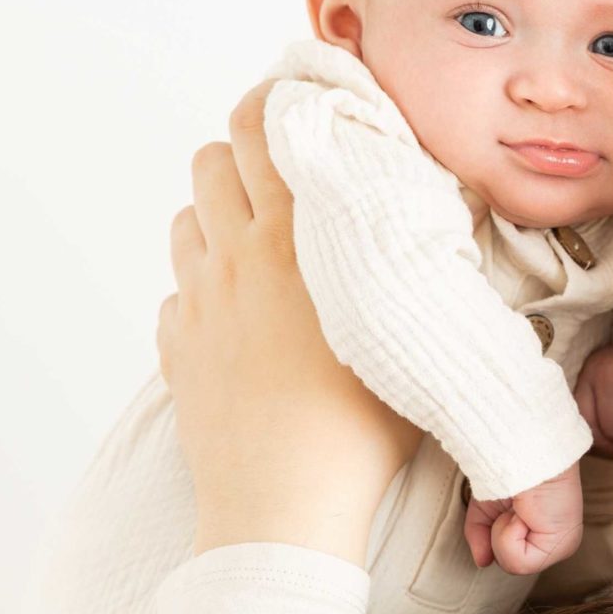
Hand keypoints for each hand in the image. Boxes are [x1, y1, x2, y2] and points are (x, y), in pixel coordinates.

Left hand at [158, 77, 419, 563]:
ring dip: (222, 214)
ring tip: (268, 245)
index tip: (304, 105)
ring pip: (189, 216)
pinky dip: (205, 285)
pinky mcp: (178, 348)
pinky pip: (179, 289)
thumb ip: (413, 263)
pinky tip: (244, 317)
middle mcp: (237, 258)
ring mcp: (200, 302)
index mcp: (295, 240)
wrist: (284, 511)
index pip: (263, 126)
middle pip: (215, 157)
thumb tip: (434, 218)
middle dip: (247, 152)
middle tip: (290, 175)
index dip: (277, 103)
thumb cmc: (364, 432)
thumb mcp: (410, 332)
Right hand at [462, 461, 583, 574]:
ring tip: (519, 508)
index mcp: (544, 532)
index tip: (508, 506)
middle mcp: (557, 541)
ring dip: (504, 533)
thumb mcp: (487, 508)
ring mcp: (562, 546)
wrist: (523, 451)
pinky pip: (519, 562)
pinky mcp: (561, 546)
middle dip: (499, 533)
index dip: (496, 533)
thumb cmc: (507, 471)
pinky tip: (523, 513)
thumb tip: (482, 562)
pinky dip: (508, 535)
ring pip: (513, 564)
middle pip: (510, 562)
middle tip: (513, 506)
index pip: (510, 554)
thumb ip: (481, 536)